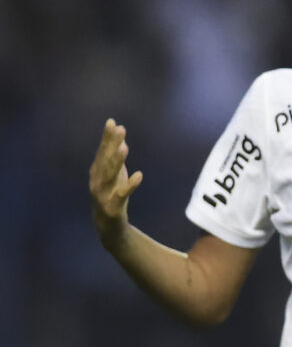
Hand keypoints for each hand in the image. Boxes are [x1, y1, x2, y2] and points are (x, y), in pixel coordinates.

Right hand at [89, 119, 143, 249]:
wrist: (108, 224)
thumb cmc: (112, 193)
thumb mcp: (115, 172)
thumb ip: (115, 153)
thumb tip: (119, 131)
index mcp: (97, 171)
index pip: (102, 151)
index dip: (107, 137)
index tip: (112, 122)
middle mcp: (97, 180)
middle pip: (104, 160)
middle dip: (111, 144)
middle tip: (120, 129)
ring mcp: (103, 193)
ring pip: (109, 175)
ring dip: (116, 161)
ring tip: (125, 148)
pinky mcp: (113, 205)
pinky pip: (122, 194)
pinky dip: (130, 184)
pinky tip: (139, 175)